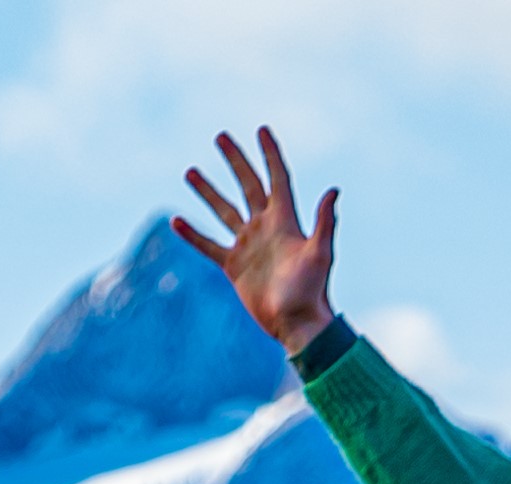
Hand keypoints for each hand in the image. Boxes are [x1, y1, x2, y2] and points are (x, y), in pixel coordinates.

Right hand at [173, 127, 339, 352]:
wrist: (298, 325)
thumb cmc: (313, 291)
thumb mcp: (320, 254)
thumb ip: (325, 222)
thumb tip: (334, 190)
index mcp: (286, 220)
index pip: (277, 178)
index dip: (270, 154)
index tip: (262, 130)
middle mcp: (265, 228)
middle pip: (248, 185)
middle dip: (235, 161)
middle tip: (220, 137)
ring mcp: (248, 246)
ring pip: (224, 211)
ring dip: (208, 191)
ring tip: (190, 171)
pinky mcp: (234, 267)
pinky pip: (209, 246)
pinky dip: (193, 234)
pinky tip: (176, 220)